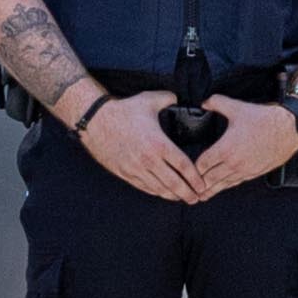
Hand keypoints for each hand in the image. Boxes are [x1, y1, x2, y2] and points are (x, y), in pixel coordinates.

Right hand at [76, 89, 201, 202]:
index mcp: (158, 144)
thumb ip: (168, 99)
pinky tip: (163, 192)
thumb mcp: (149, 100)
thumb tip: (178, 99)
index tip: (202, 184)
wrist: (95, 121)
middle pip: (173, 183)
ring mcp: (135, 168)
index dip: (195, 178)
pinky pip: (144, 187)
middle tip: (197, 198)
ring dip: (172, 195)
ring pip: (159, 188)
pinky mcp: (125, 173)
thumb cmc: (123, 111)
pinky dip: (156, 192)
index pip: (182, 166)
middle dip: (187, 193)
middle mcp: (148, 160)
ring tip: (183, 198)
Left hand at [184, 101, 297, 198]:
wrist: (288, 129)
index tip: (187, 170)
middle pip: (210, 178)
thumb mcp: (237, 107)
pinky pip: (237, 182)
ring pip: (223, 184)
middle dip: (199, 185)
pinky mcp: (255, 172)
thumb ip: (216, 103)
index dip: (193, 169)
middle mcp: (233, 162)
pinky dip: (227, 186)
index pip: (203, 164)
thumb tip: (205, 102)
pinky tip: (224, 187)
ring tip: (203, 196)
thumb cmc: (265, 119)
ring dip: (212, 190)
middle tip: (190, 191)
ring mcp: (245, 169)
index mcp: (225, 148)